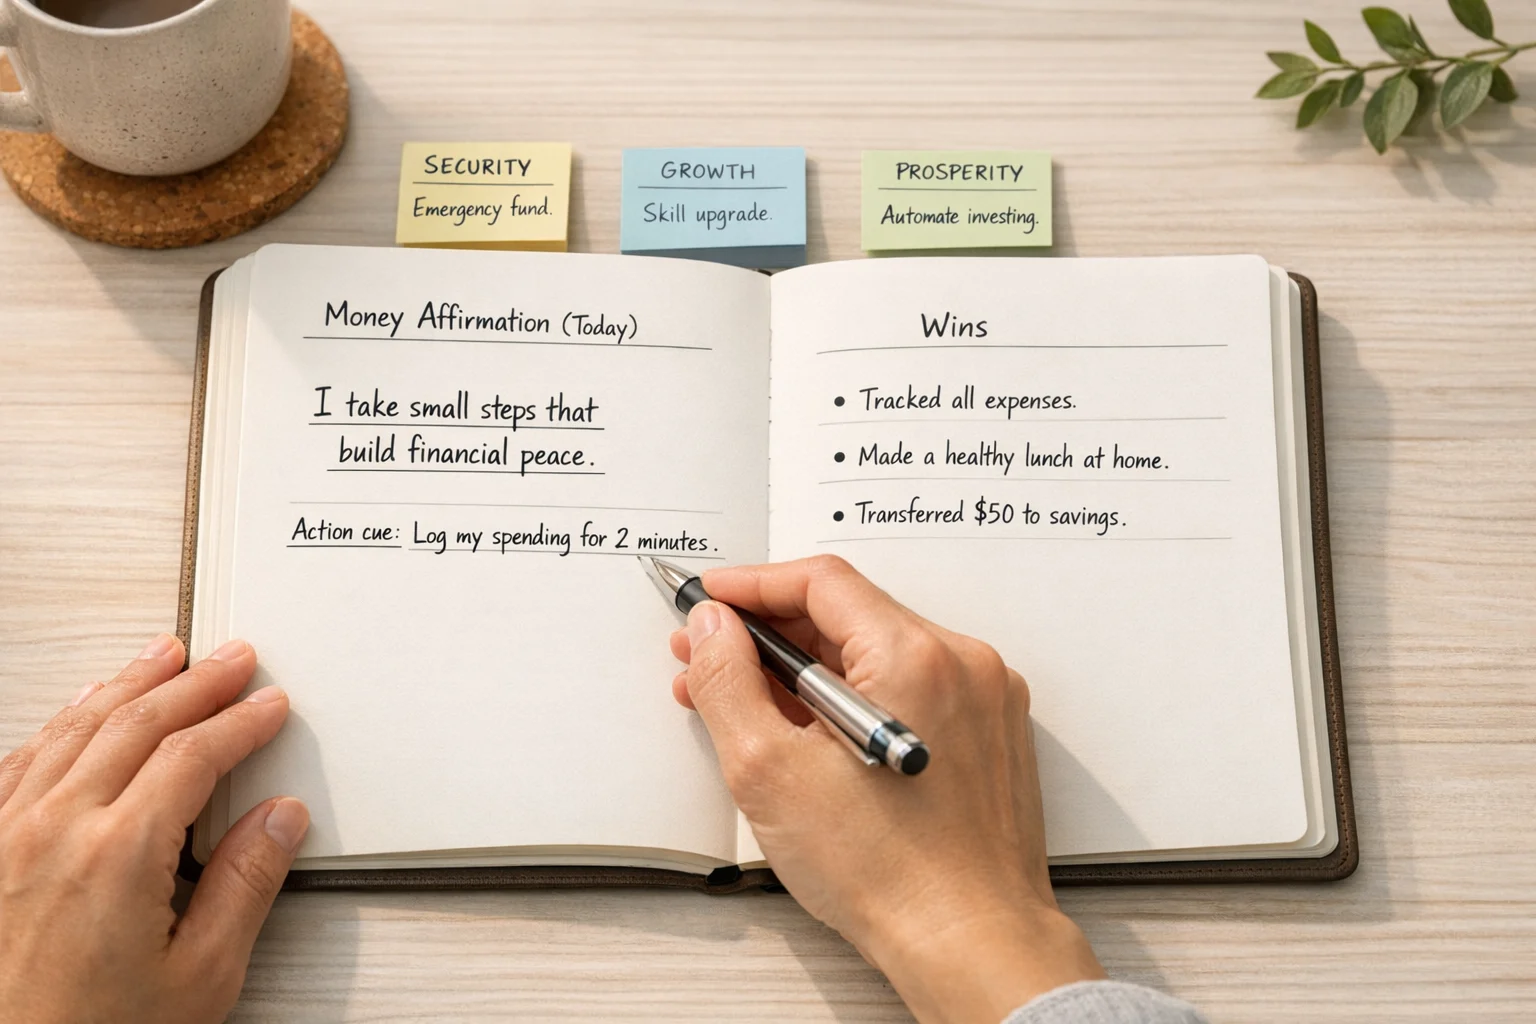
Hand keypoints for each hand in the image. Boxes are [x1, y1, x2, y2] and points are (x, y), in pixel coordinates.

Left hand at [0, 635, 305, 1023]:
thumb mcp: (199, 978)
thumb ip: (245, 886)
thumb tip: (280, 820)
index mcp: (119, 855)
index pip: (193, 756)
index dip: (240, 721)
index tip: (269, 705)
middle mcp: (55, 831)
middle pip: (136, 724)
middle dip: (194, 684)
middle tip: (232, 659)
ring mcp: (7, 836)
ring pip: (74, 729)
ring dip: (128, 684)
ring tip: (163, 658)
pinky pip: (22, 761)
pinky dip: (64, 722)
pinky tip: (82, 711)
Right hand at [669, 556, 1103, 1023]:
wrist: (971, 943)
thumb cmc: (892, 874)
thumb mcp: (770, 770)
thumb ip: (728, 682)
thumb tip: (711, 629)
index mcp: (915, 656)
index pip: (821, 582)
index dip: (752, 585)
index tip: (710, 600)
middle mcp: (962, 663)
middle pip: (849, 616)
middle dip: (770, 635)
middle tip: (711, 659)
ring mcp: (984, 699)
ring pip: (877, 655)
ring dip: (808, 670)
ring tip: (750, 708)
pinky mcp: (988, 733)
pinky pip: (910, 689)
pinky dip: (854, 697)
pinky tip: (811, 734)